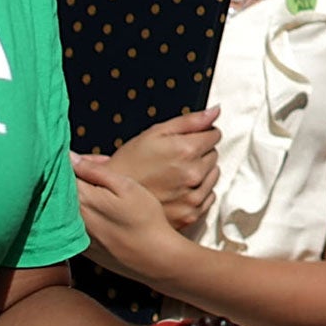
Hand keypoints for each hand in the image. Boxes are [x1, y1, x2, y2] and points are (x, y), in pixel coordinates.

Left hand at [72, 152, 183, 282]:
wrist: (153, 257)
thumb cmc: (144, 217)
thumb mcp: (126, 186)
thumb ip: (95, 171)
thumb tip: (69, 157)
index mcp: (82, 199)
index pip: (62, 174)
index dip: (72, 161)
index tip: (85, 156)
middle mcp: (72, 218)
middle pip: (62, 191)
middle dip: (75, 176)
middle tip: (98, 169)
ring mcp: (75, 236)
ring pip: (66, 209)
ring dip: (78, 195)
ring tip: (102, 190)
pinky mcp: (82, 249)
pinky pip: (73, 225)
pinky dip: (81, 214)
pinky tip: (102, 211)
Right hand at [108, 108, 221, 229]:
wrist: (110, 197)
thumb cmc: (130, 163)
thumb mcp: (156, 133)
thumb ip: (190, 121)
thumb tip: (215, 111)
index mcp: (187, 150)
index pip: (215, 135)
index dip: (201, 134)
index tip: (187, 140)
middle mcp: (194, 174)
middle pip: (214, 155)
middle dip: (200, 153)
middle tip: (175, 158)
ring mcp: (193, 197)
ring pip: (212, 176)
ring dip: (201, 173)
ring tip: (175, 174)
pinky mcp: (191, 214)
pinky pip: (208, 196)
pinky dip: (197, 192)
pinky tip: (178, 190)